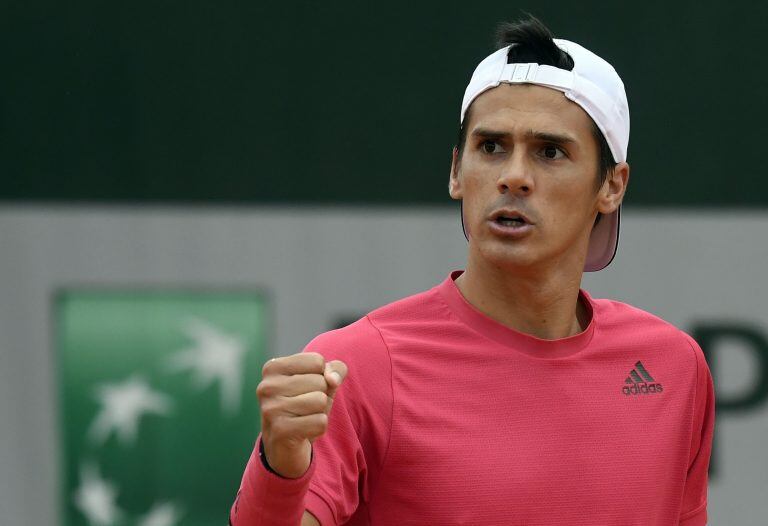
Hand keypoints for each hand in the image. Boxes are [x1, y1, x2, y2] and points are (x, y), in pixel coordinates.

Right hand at [256, 352, 348, 478]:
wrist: (284, 445)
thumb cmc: (305, 405)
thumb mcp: (323, 381)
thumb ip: (335, 370)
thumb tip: (333, 379)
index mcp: (273, 367)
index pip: (317, 360)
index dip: (322, 376)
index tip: (307, 388)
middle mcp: (267, 386)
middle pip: (320, 381)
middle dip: (321, 396)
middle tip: (305, 407)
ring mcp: (271, 409)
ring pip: (320, 400)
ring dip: (320, 412)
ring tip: (305, 418)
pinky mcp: (280, 430)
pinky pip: (320, 422)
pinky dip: (319, 428)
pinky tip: (304, 431)